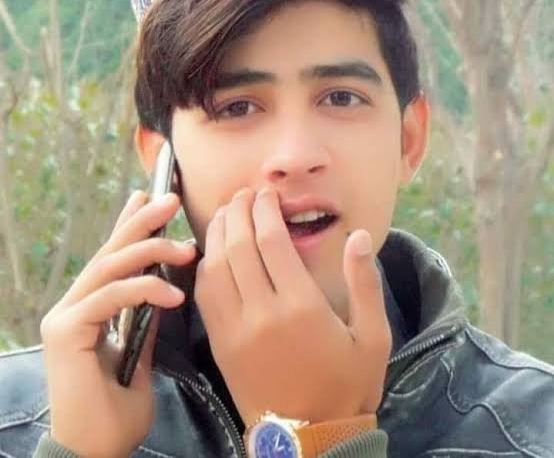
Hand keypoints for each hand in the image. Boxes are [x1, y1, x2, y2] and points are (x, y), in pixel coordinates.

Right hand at [40, 191, 196, 457]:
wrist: (97, 448)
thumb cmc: (118, 403)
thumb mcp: (141, 346)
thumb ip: (146, 312)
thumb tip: (166, 281)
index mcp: (94, 303)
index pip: (115, 254)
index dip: (132, 222)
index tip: (153, 196)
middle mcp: (76, 302)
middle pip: (112, 249)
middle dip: (143, 220)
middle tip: (171, 198)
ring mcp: (68, 314)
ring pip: (112, 265)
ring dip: (152, 251)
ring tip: (187, 249)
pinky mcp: (66, 331)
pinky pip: (110, 296)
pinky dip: (145, 289)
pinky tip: (174, 294)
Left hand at [194, 187, 391, 426]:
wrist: (309, 440)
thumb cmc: (348, 385)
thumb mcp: (374, 336)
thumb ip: (365, 282)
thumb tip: (358, 235)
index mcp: (302, 307)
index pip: (273, 242)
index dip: (266, 210)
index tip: (266, 193)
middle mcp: (263, 313)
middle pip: (240, 246)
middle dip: (239, 212)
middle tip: (244, 193)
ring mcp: (236, 329)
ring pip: (216, 266)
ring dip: (218, 233)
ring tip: (228, 212)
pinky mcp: (220, 343)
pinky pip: (205, 294)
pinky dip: (205, 265)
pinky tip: (213, 250)